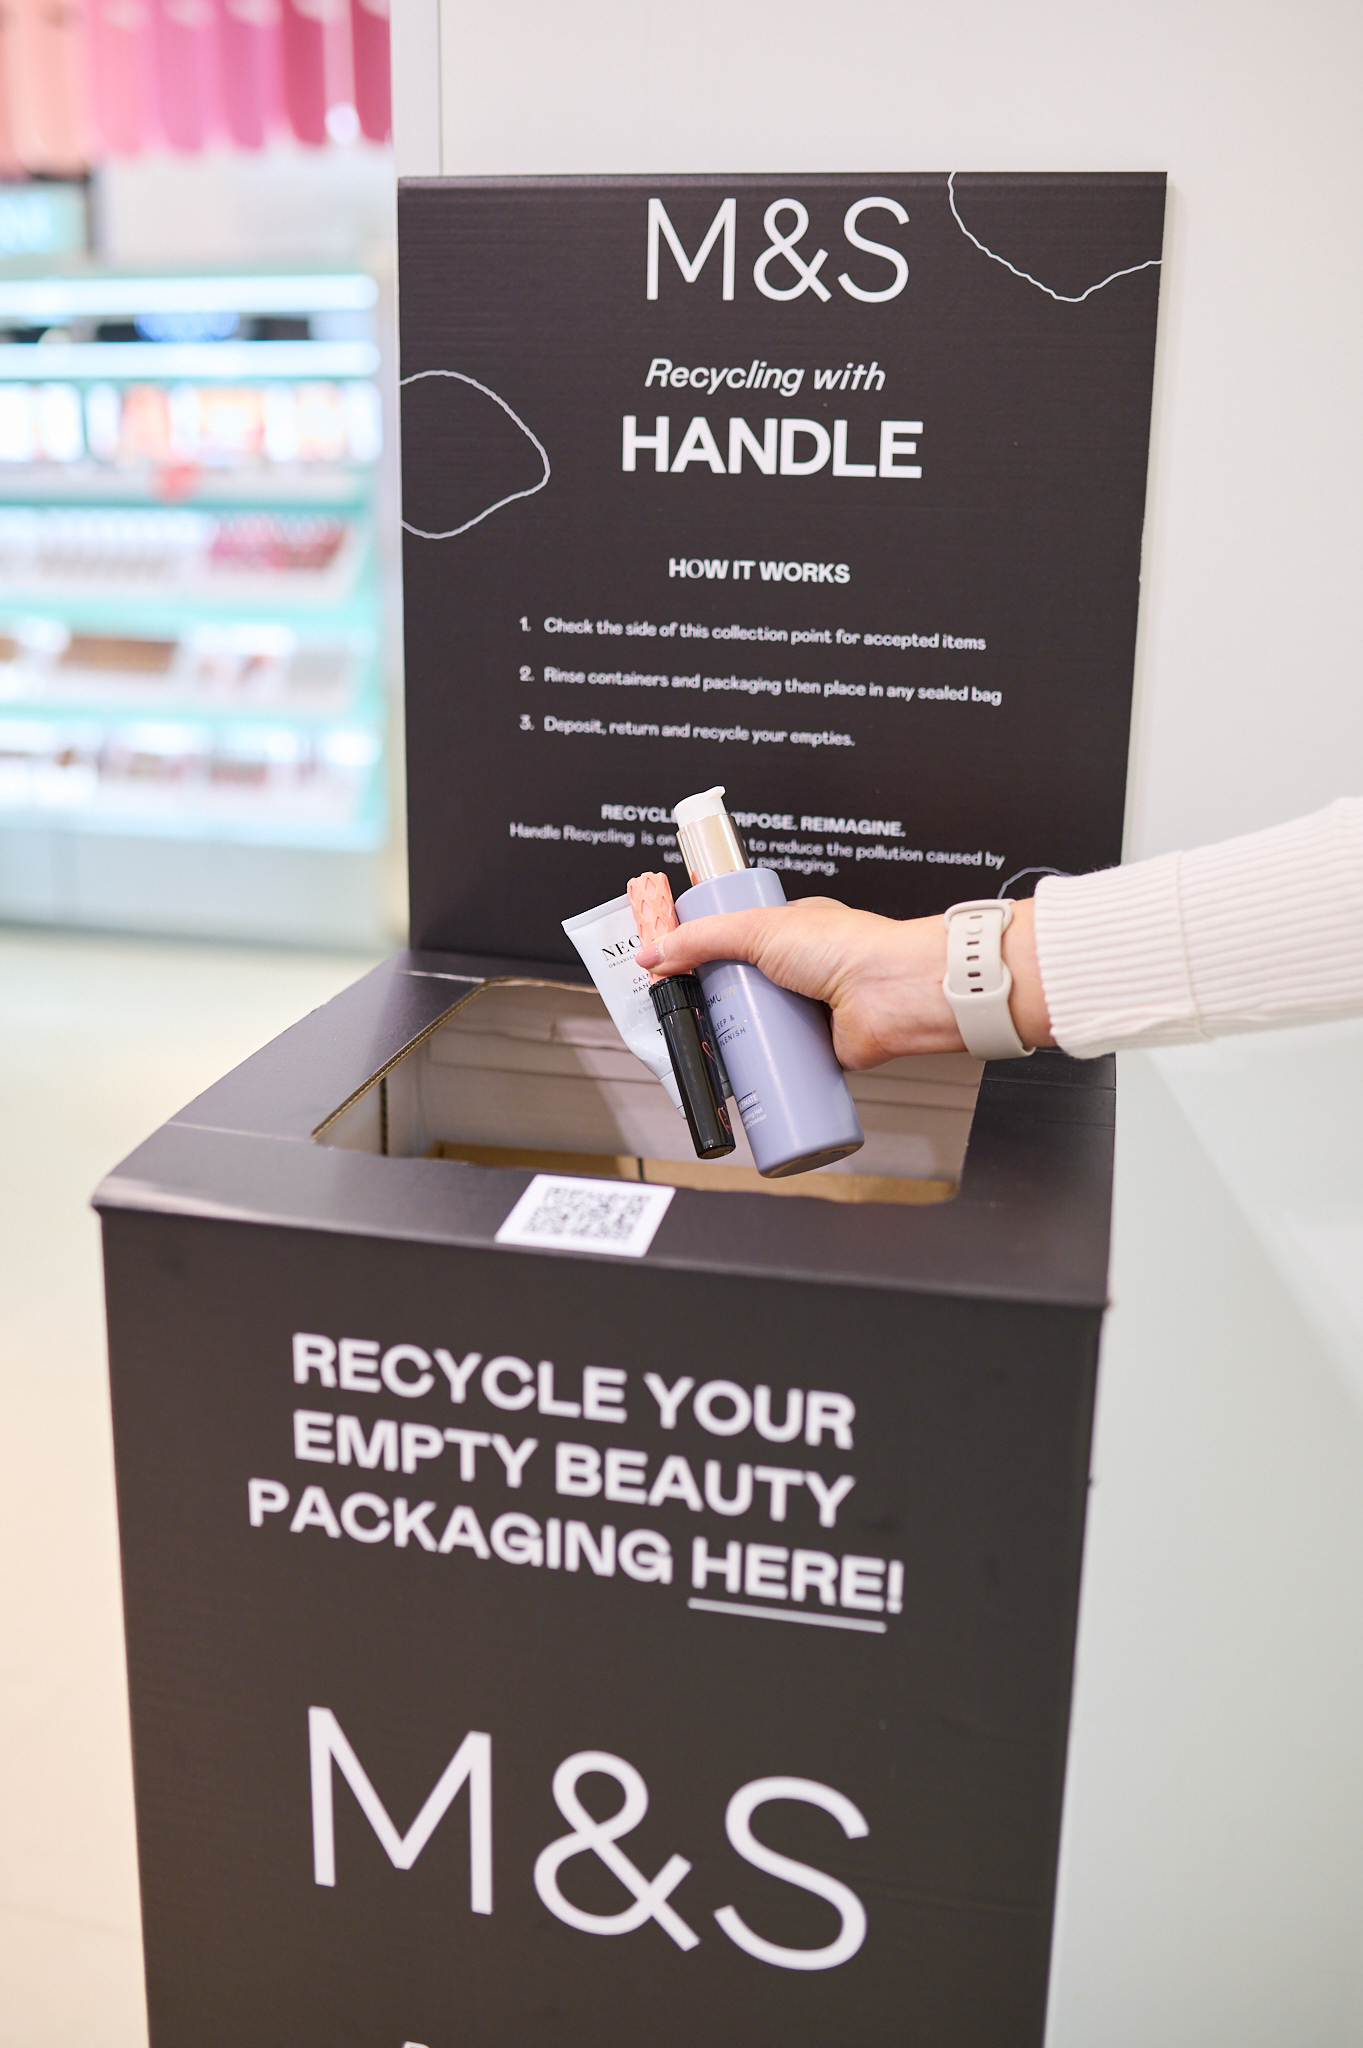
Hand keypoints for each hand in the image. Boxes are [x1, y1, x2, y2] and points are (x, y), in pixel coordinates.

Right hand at [635, 894, 1052, 1068]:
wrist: (893, 993)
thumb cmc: (849, 947)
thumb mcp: (758, 929)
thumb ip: (701, 939)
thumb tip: (654, 954)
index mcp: (789, 930)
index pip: (733, 940)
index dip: (703, 956)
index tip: (675, 971)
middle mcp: (800, 969)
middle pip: (742, 990)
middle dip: (715, 1005)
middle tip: (688, 1018)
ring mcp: (810, 1009)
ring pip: (761, 1028)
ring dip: (737, 1041)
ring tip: (708, 1051)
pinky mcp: (822, 1047)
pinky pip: (785, 1062)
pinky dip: (765, 1071)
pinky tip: (742, 1079)